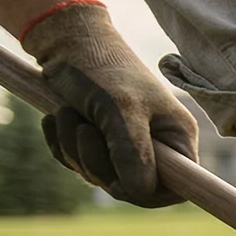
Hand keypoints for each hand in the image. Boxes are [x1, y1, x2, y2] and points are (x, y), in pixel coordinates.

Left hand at [20, 0, 196, 206]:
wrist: (66, 41)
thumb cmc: (102, 68)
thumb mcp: (120, 109)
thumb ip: (133, 153)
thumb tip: (139, 193)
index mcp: (176, 138)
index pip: (178, 188)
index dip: (148, 192)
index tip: (118, 182)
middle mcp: (156, 146)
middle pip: (131, 187)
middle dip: (98, 164)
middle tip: (84, 131)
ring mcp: (125, 145)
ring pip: (99, 176)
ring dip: (74, 150)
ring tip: (68, 113)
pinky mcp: (97, 142)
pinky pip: (78, 164)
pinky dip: (62, 146)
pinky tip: (57, 119)